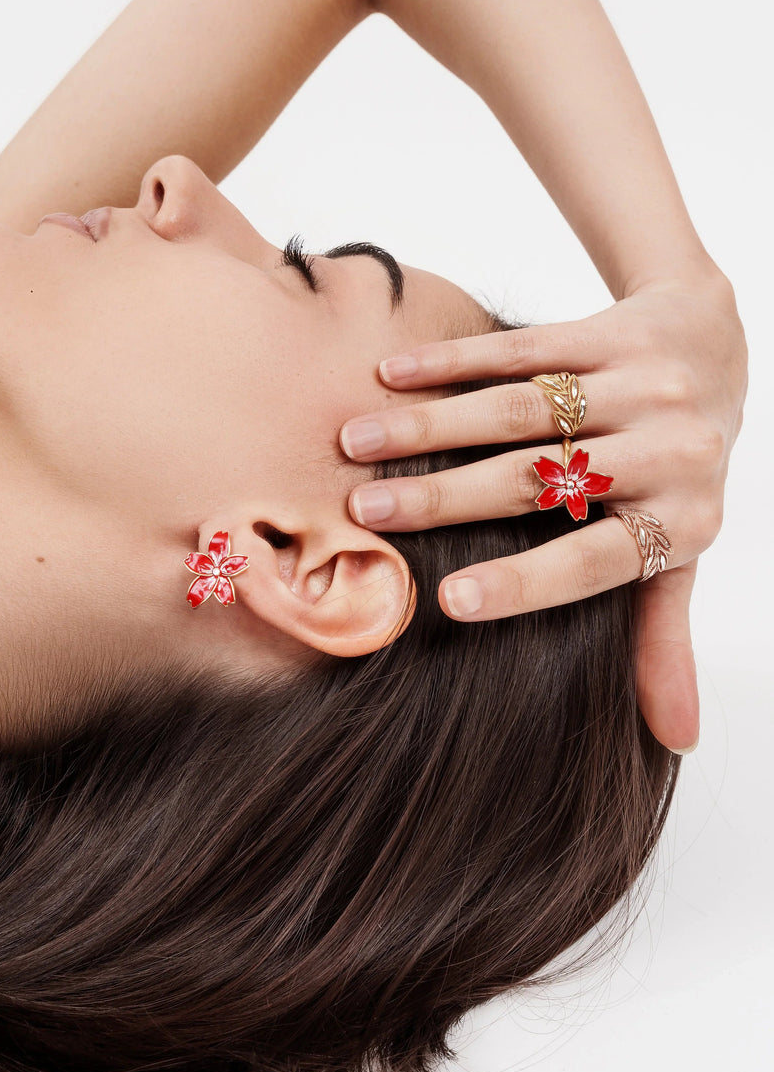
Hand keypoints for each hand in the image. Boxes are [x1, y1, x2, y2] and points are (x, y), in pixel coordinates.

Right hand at [338, 265, 747, 753]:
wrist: (715, 346)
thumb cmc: (679, 471)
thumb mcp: (679, 552)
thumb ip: (662, 638)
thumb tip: (674, 742)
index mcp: (685, 521)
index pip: (596, 561)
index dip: (524, 583)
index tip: (448, 603)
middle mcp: (672, 449)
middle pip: (539, 478)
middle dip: (443, 497)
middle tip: (363, 512)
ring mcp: (642, 384)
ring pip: (520, 407)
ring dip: (429, 424)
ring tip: (355, 441)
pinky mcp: (610, 329)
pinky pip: (522, 346)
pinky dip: (450, 360)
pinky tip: (390, 374)